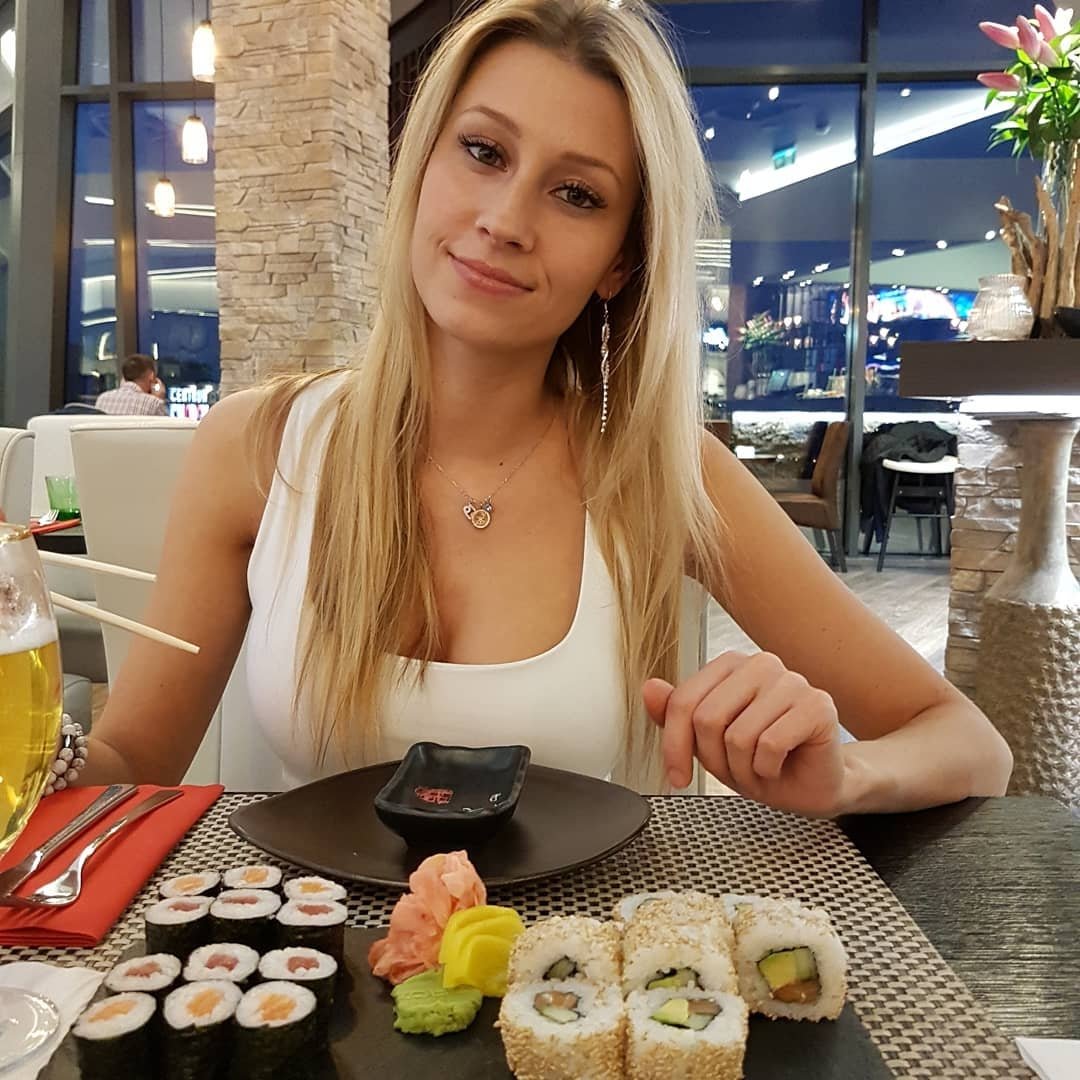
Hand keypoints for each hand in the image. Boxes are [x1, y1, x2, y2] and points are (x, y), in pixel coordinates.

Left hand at [642, 651, 846, 817]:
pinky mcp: (818, 705)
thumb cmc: (760, 760)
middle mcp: (761, 664)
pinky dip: (768, 770)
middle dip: (715, 760)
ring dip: (744, 769)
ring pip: (739, 736)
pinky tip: (779, 766)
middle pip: (708, 718)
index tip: (677, 776)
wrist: (809, 786)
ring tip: (759, 768)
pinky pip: (770, 746)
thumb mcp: (707, 742)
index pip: (684, 701)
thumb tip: (650, 688)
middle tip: (735, 770)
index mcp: (731, 665)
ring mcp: (793, 681)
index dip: (674, 745)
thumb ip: (677, 714)